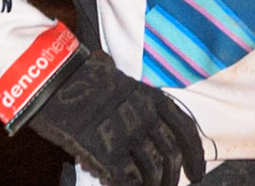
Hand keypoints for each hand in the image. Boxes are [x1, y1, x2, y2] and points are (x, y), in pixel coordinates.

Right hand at [26, 48, 205, 185]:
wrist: (58, 80)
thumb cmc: (84, 81)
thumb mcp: (123, 88)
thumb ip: (139, 110)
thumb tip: (146, 138)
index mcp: (153, 98)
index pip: (185, 130)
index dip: (194, 155)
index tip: (197, 173)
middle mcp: (146, 116)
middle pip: (170, 154)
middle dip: (172, 177)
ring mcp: (127, 134)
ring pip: (152, 171)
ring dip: (153, 185)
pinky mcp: (106, 151)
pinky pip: (127, 179)